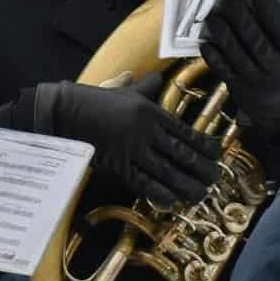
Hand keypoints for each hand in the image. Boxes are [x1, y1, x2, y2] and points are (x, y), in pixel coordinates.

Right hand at [37, 77, 220, 206]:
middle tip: (214, 179)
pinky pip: (142, 182)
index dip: (204, 145)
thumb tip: (157, 79)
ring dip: (186, 185)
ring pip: (166, 171)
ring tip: (199, 194)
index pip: (185, 131)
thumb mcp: (121, 91)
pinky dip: (158, 193)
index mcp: (149, 111)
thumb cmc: (91, 100)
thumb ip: (142, 88)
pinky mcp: (117, 164)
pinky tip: (170, 201)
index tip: (217, 155)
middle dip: (201, 168)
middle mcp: (145, 130)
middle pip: (181, 153)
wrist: (62, 112)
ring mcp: (131, 148)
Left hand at [200, 0, 279, 139]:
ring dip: (224, 34)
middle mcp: (276, 71)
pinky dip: (213, 56)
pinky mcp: (238, 88)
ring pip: (238, 56)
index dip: (271, 12)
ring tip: (215, 17)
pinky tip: (206, 42)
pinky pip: (223, 70)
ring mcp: (256, 81)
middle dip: (243, 20)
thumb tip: (258, 5)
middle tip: (232, 1)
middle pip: (258, 43)